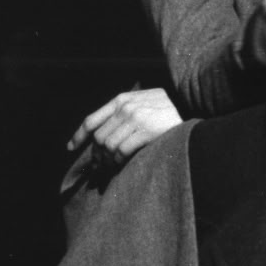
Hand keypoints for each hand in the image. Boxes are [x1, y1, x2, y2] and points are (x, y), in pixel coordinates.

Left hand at [67, 88, 182, 163]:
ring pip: (108, 145)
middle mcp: (125, 108)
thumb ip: (125, 110)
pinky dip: (119, 159)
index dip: (79, 136)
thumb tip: (105, 132)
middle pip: (99, 137)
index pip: (91, 120)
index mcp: (122, 100)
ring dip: (108, 159)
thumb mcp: (144, 100)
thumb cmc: (169, 106)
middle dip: (97, 154)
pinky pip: (122, 150)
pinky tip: (123, 162)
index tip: (71, 147)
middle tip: (100, 166)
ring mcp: (136, 118)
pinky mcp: (147, 130)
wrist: (193, 103)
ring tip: (111, 166)